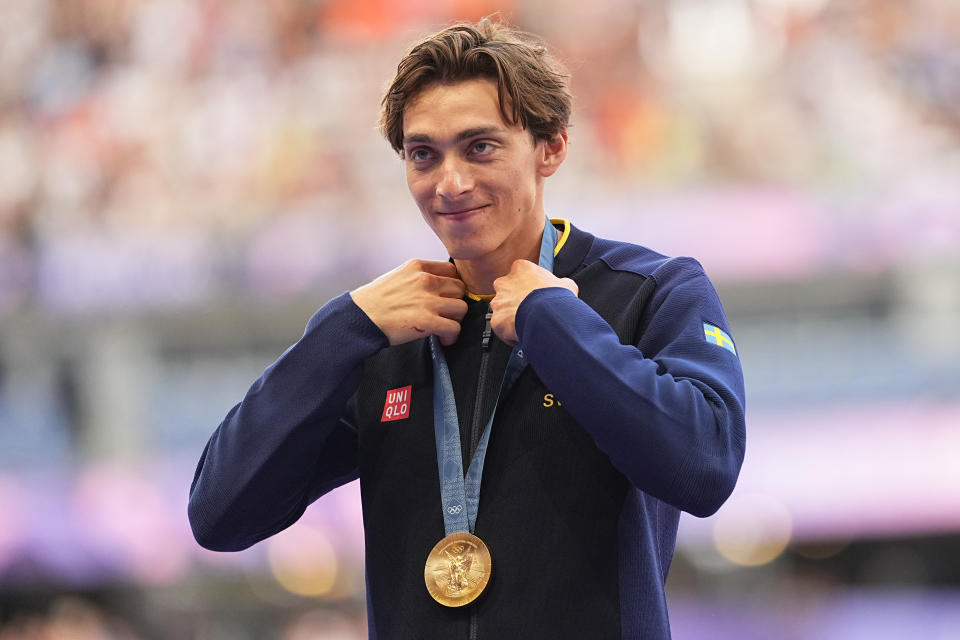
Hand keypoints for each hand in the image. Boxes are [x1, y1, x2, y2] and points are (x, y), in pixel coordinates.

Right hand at [350, 259, 467, 345]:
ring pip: (461, 308)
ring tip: (444, 326)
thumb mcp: (397, 276)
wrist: (359, 317)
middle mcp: (425, 280)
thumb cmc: (374, 300)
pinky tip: (443, 338)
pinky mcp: (427, 321)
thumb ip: (418, 277)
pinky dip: (451, 335)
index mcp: (417, 267)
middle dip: (454, 303)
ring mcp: (427, 300)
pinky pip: (454, 327)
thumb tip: (437, 287)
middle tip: (446, 314)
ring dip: (455, 319)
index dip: (451, 286)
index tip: (447, 296)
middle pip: (460, 289)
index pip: (452, 271)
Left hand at [490, 259, 577, 344]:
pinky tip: (523, 333)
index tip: (535, 293)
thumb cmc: (555, 299)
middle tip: (530, 309)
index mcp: (520, 268)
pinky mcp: (496, 320)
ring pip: (503, 310)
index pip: (520, 274)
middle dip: (516, 300)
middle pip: (507, 291)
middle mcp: (504, 282)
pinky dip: (510, 333)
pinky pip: (502, 328)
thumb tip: (563, 286)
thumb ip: (558, 282)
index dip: (529, 285)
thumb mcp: (566, 284)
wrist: (547, 317)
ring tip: (528, 323)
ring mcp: (498, 302)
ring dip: (512, 316)